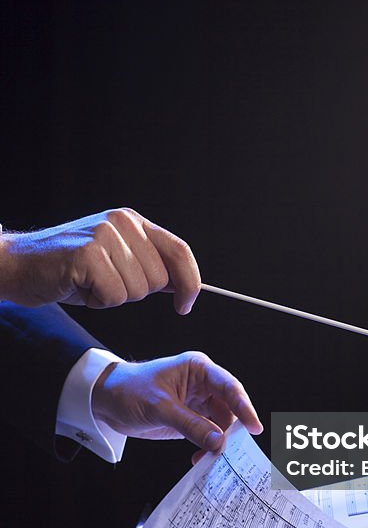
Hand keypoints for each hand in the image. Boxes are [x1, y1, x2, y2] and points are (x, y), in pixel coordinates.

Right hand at [0, 208, 200, 313]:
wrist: (19, 265)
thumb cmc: (69, 270)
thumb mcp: (116, 261)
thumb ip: (148, 266)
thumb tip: (184, 286)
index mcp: (133, 221)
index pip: (179, 251)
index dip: (190, 282)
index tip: (185, 305)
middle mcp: (122, 222)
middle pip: (159, 279)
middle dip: (135, 294)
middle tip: (104, 284)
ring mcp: (105, 235)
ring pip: (138, 290)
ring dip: (114, 299)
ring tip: (89, 283)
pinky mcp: (88, 254)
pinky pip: (115, 296)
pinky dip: (99, 302)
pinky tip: (79, 287)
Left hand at [92, 351, 262, 463]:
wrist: (104, 400)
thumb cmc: (129, 390)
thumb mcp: (159, 407)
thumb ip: (190, 424)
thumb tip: (218, 441)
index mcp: (198, 369)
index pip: (229, 387)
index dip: (244, 407)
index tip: (253, 426)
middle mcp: (202, 385)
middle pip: (229, 408)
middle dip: (232, 430)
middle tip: (235, 451)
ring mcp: (196, 403)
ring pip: (219, 424)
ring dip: (218, 443)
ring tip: (213, 459)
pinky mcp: (189, 420)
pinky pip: (206, 435)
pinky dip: (206, 448)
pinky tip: (200, 460)